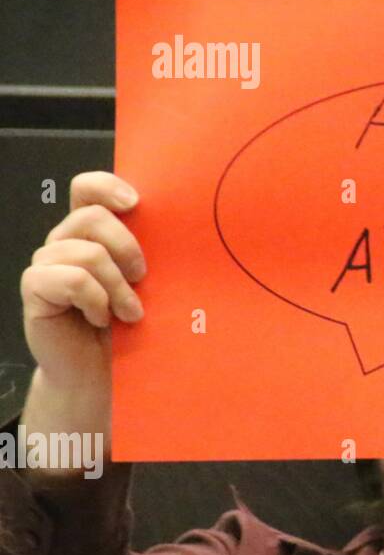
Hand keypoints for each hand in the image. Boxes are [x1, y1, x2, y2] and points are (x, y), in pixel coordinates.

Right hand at [20, 172, 144, 431]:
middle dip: (127, 248)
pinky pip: (73, 280)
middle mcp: (63, 241)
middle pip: (92, 218)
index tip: (135, 204)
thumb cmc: (125, 321)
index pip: (86, 188)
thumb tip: (178, 227)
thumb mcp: (141, 280)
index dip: (106, 186)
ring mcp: (45, 264)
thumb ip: (144, 251)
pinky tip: (101, 318)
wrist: (97, 368)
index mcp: (88, 231)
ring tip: (129, 312)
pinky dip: (96, 301)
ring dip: (117, 287)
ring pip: (88, 253)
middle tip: (143, 278)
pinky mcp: (34, 288)